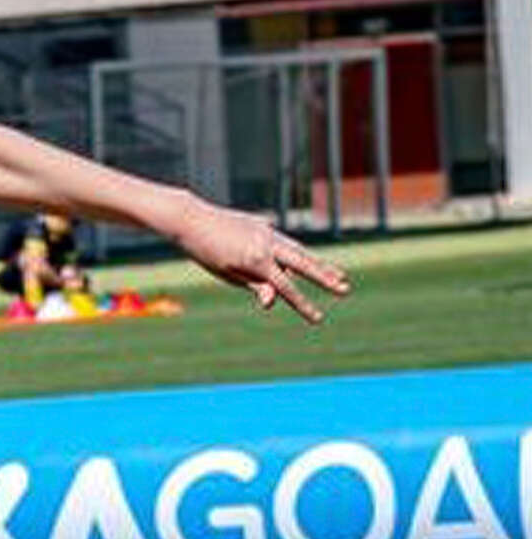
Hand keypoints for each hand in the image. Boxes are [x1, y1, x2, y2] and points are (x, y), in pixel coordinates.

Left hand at [171, 200, 350, 323]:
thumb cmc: (206, 252)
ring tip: (338, 275)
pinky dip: (296, 254)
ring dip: (319, 264)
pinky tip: (307, 263)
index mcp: (257, 261)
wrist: (192, 219)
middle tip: (345, 289)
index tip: (318, 319)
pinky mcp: (263, 226)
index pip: (286, 289)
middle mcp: (268, 244)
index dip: (303, 305)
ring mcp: (268, 232)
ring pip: (299, 251)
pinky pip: (284, 243)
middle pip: (303, 264)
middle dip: (325, 277)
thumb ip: (254, 286)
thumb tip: (272, 300)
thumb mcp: (228, 274)